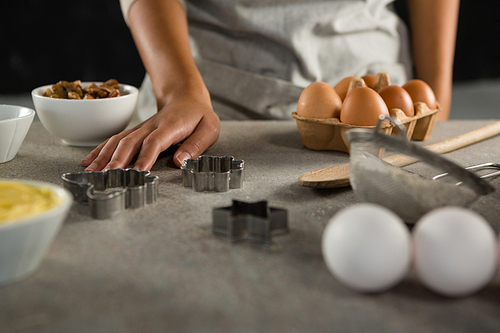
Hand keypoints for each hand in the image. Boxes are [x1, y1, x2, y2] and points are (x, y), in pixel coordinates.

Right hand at [81, 93, 219, 170]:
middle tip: (107, 176)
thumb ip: (196, 145)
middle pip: (130, 142)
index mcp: (170, 126)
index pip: (155, 142)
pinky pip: (115, 140)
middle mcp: (151, 126)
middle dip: (117, 159)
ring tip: (91, 172)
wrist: (187, 97)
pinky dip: (100, 150)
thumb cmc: (199, 116)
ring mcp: (141, 128)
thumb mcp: (209, 128)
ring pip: (118, 141)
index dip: (146, 156)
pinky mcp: (135, 132)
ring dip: (103, 156)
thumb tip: (181, 162)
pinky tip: (88, 162)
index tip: (138, 171)